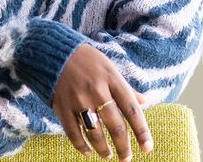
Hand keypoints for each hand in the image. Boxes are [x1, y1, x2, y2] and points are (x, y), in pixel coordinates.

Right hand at [52, 43, 153, 160]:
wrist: (54, 51)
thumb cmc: (87, 61)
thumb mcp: (110, 68)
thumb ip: (126, 88)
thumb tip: (145, 101)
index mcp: (112, 79)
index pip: (132, 110)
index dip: (141, 131)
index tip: (147, 148)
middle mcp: (97, 90)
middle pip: (115, 126)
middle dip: (123, 147)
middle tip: (127, 159)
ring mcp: (78, 100)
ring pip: (95, 133)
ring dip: (103, 149)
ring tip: (108, 155)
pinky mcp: (62, 106)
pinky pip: (73, 132)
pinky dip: (81, 145)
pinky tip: (88, 151)